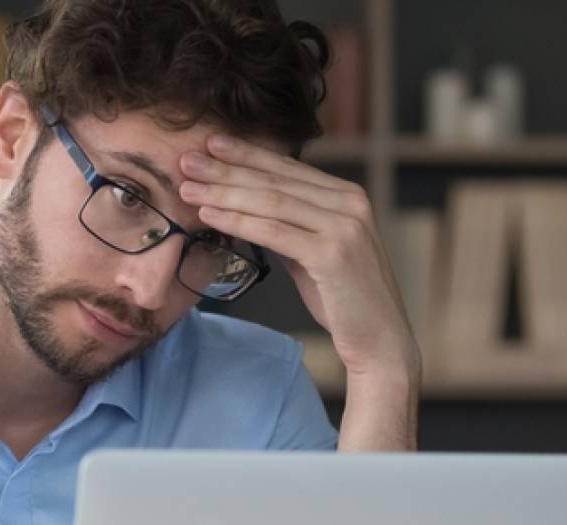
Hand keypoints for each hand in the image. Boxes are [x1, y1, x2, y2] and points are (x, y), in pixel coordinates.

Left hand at [178, 134, 419, 381]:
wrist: (379, 339)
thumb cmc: (343, 298)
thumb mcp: (313, 252)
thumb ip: (289, 226)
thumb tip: (248, 209)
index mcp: (347, 196)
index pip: (288, 168)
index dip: (247, 153)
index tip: (211, 143)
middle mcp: (350, 203)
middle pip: (276, 179)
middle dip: (227, 168)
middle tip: (186, 159)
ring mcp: (344, 227)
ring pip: (271, 201)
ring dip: (224, 192)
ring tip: (188, 188)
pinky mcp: (333, 254)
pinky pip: (274, 232)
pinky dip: (238, 221)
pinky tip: (209, 214)